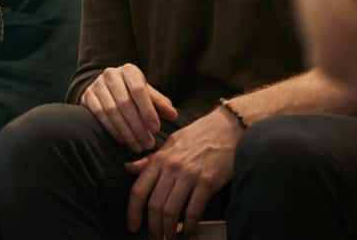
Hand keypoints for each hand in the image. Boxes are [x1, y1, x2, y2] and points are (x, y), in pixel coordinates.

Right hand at [80, 63, 177, 151]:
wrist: (108, 89)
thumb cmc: (134, 94)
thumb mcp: (149, 95)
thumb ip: (161, 104)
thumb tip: (172, 115)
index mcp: (129, 70)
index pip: (139, 90)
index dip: (148, 111)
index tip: (156, 129)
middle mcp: (111, 74)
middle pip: (124, 103)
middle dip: (138, 126)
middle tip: (148, 143)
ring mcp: (97, 85)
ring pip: (112, 111)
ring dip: (126, 132)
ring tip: (138, 146)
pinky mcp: (87, 96)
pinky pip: (99, 115)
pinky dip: (112, 130)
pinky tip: (123, 140)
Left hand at [124, 109, 239, 238]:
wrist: (227, 127)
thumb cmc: (199, 135)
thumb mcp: (170, 143)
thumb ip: (150, 160)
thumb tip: (129, 168)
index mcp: (159, 159)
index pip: (138, 190)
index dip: (133, 212)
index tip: (132, 226)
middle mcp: (171, 168)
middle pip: (154, 204)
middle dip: (153, 227)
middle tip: (155, 238)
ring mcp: (189, 175)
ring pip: (171, 210)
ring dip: (169, 230)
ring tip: (170, 238)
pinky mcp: (208, 181)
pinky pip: (194, 209)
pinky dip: (191, 225)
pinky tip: (190, 232)